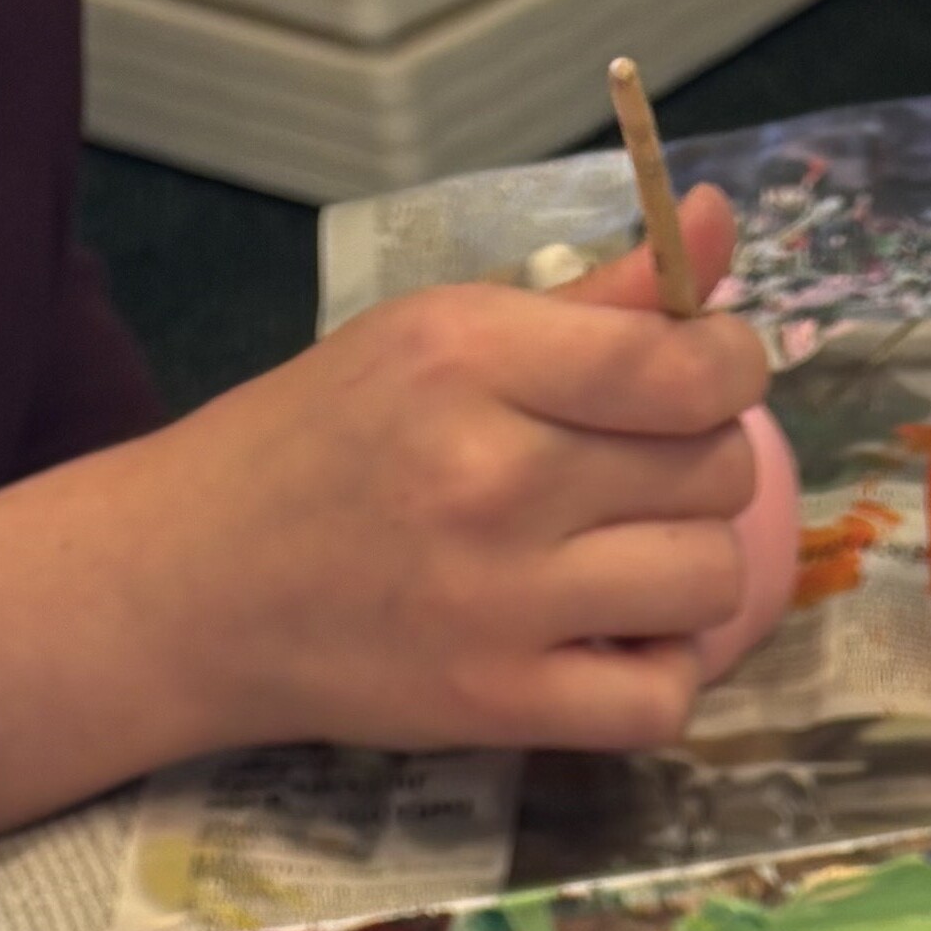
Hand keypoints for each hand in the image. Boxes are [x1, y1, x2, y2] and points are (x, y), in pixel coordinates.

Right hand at [0, 198, 774, 832]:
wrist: (198, 584)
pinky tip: (614, 642)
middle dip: (702, 467)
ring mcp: (498, 601)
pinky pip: (663, 701)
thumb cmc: (326, 444)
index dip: (731, 371)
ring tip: (626, 560)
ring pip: (709, 582)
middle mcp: (491, 475)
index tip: (706, 381)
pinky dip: (661, 675)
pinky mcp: (499, 706)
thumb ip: (593, 299)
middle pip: (714, 471)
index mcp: (471, 356)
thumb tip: (716, 224)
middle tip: (639, 476)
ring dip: (690, 571)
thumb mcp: (439, 337)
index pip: (685, 367)